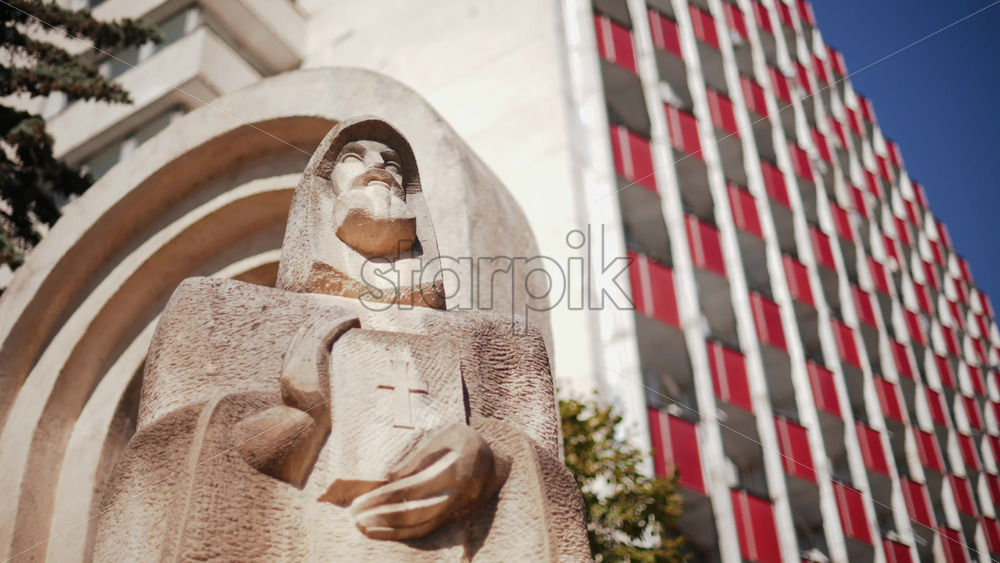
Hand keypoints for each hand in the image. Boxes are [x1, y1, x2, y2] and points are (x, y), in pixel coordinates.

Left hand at [349, 423, 505, 539]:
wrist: (497, 460)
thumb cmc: (465, 441)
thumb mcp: (445, 436)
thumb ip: (419, 456)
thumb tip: (388, 478)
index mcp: (456, 468)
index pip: (414, 488)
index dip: (386, 496)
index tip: (362, 499)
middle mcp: (459, 494)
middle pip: (414, 511)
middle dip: (381, 515)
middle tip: (355, 515)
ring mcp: (458, 510)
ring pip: (419, 525)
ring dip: (389, 529)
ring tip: (362, 527)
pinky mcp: (454, 518)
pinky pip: (426, 531)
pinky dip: (401, 534)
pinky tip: (381, 532)